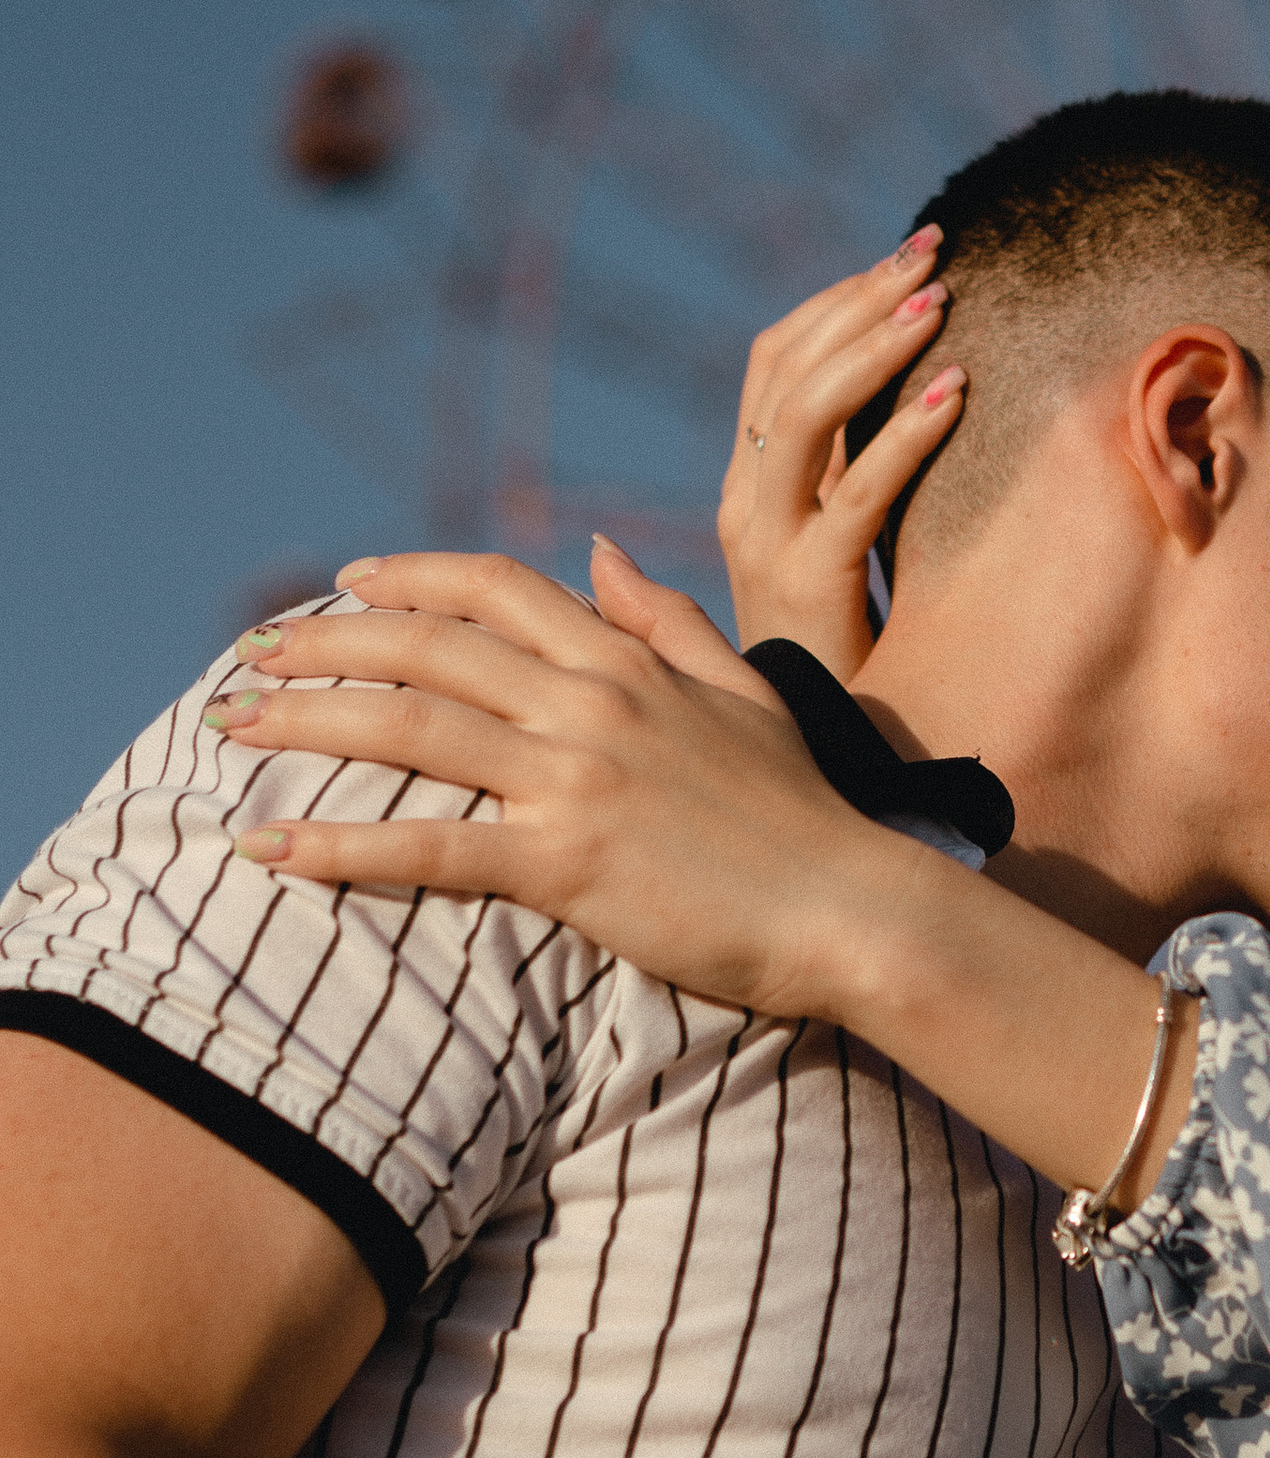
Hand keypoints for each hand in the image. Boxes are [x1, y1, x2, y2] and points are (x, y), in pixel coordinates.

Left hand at [219, 553, 884, 1022]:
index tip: (343, 582)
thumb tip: (597, 549)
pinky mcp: (566, 863)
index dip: (408, 576)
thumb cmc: (805, 816)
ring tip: (227, 727)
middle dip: (323, 641)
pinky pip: (429, 846)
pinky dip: (339, 844)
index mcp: (629, 660)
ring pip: (409, 726)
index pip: (496, 587)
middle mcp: (592, 702)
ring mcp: (575, 779)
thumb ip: (666, 617)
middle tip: (249, 655)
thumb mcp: (743, 692)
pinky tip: (269, 849)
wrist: (854, 908)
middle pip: (426, 645)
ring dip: (305, 721)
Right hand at [717, 232, 965, 678]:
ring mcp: (769, 544)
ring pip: (807, 415)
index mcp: (749, 487)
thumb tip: (921, 392)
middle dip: (860, 299)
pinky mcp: (809, 587)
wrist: (819, 763)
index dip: (835, 300)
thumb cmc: (849, 660)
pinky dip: (905, 435)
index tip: (904, 257)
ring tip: (941, 302)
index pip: (773, 363)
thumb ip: (851, 479)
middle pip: (787, 368)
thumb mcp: (840, 554)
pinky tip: (956, 394)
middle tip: (932, 251)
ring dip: (876, 347)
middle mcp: (746, 503)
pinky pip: (856, 495)